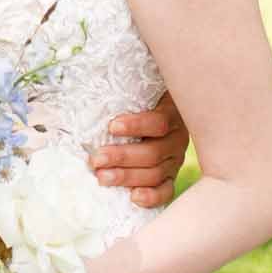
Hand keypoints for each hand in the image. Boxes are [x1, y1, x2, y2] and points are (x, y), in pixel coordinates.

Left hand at [90, 91, 190, 206]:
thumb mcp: (137, 90)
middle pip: (153, 153)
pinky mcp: (170, 177)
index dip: (136, 125)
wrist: (158, 117)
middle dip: (122, 157)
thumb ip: (124, 90)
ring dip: (127, 177)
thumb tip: (95, 74)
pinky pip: (165, 191)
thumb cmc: (139, 102)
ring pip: (155, 173)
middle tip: (96, 159)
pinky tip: (133, 197)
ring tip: (102, 178)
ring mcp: (174, 160)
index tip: (111, 126)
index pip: (158, 122)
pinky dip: (151, 197)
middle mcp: (176, 139)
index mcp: (171, 114)